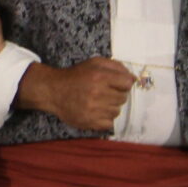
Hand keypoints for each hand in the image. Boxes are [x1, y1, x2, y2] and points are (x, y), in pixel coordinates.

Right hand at [21, 57, 136, 133]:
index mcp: (99, 77)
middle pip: (123, 98)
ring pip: (117, 111)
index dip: (123, 83)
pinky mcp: (89, 122)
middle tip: (104, 92)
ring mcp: (93, 109)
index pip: (127, 83)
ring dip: (110, 106)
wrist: (53, 91)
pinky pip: (109, 123)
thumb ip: (116, 66)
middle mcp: (97, 93)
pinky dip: (105, 118)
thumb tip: (134, 78)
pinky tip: (97, 111)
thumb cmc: (76, 76)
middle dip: (116, 95)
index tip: (116, 84)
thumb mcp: (94, 63)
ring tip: (99, 102)